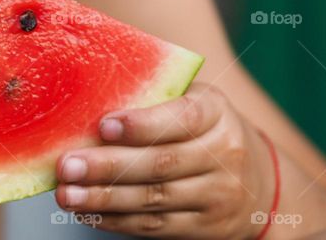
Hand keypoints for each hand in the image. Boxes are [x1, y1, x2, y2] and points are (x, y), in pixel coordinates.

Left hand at [54, 82, 273, 237]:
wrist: (258, 180)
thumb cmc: (202, 127)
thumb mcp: (190, 100)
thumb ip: (151, 98)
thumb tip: (86, 101)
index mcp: (215, 113)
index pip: (181, 118)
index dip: (141, 124)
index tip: (103, 125)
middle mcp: (224, 155)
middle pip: (160, 164)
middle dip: (108, 166)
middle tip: (67, 166)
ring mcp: (219, 196)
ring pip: (154, 199)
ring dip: (105, 199)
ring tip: (67, 194)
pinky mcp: (208, 228)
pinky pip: (156, 226)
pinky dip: (117, 220)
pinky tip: (88, 212)